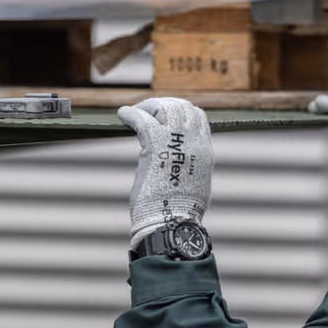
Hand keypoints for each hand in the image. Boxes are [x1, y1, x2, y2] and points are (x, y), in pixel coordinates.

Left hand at [117, 98, 213, 247]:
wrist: (172, 222)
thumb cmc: (179, 212)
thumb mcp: (195, 183)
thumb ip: (190, 166)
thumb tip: (181, 162)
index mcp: (205, 151)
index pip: (199, 117)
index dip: (181, 111)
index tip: (164, 115)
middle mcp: (194, 142)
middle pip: (182, 107)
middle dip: (163, 105)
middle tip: (146, 110)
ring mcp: (177, 142)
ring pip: (164, 108)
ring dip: (147, 107)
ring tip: (134, 112)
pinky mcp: (155, 146)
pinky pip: (142, 120)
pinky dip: (130, 113)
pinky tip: (122, 114)